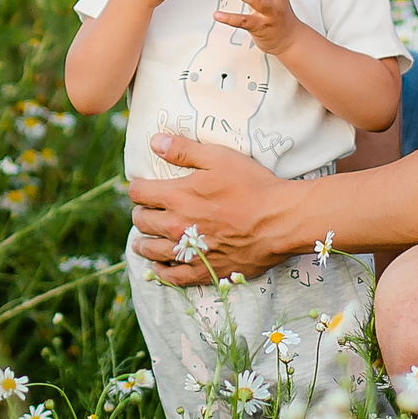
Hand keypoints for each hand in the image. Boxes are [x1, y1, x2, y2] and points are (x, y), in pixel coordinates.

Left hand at [128, 135, 290, 284]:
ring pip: (151, 250)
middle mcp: (175, 225)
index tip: (142, 188)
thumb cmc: (252, 185)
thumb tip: (154, 141)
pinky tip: (159, 268)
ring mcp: (188, 251)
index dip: (138, 188)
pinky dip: (160, 272)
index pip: (138, 192)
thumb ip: (183, 150)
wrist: (279, 221)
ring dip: (143, 243)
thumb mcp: (219, 158)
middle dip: (140, 214)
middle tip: (145, 212)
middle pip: (142, 221)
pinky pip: (171, 277)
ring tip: (142, 241)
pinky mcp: (203, 271)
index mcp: (176, 196)